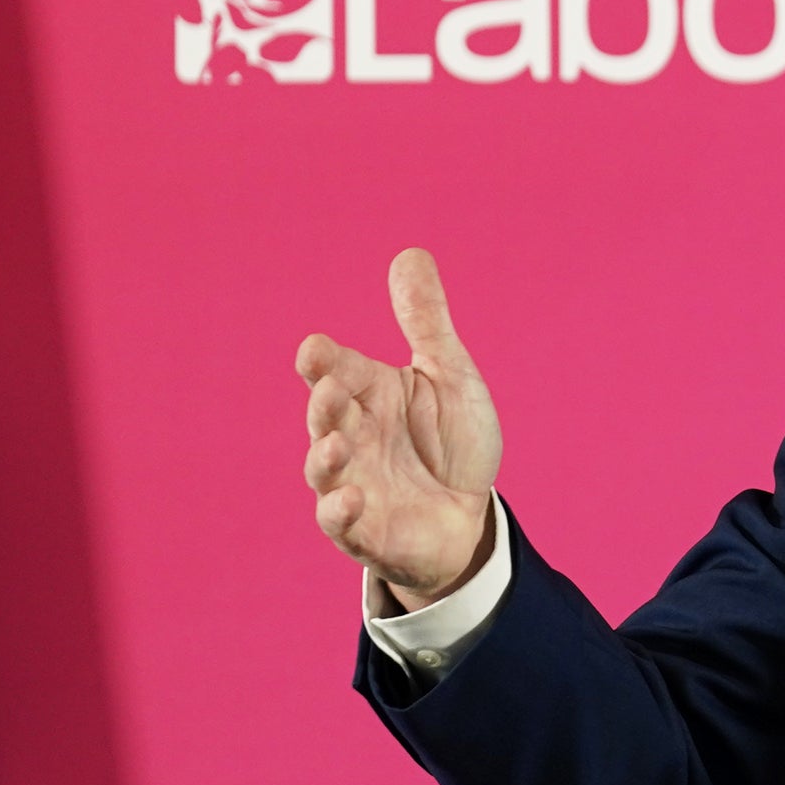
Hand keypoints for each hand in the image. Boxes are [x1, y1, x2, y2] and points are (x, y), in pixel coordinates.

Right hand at [296, 248, 502, 607]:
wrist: (469, 516)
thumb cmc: (452, 443)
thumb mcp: (449, 376)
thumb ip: (426, 321)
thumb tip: (410, 253)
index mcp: (369, 395)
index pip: (338, 370)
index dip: (324, 361)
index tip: (315, 349)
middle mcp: (352, 436)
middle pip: (326, 417)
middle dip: (324, 403)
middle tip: (330, 387)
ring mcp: (354, 484)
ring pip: (325, 470)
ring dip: (326, 457)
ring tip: (337, 444)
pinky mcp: (366, 531)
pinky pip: (343, 525)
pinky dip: (341, 512)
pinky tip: (350, 499)